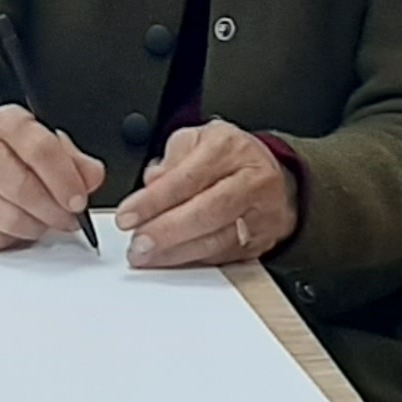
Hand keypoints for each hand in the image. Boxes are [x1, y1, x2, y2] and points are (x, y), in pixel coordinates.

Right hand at [0, 104, 99, 251]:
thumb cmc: (6, 149)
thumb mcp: (42, 139)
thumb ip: (72, 158)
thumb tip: (91, 178)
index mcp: (4, 122)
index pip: (40, 150)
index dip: (65, 180)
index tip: (79, 200)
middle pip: (23, 189)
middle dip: (54, 211)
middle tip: (68, 218)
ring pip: (8, 219)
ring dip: (36, 228)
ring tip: (44, 221)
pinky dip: (11, 239)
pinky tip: (18, 226)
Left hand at [114, 122, 296, 269]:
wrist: (273, 174)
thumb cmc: (229, 156)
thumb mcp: (196, 140)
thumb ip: (170, 160)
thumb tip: (151, 183)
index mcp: (228, 147)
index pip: (187, 177)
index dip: (154, 201)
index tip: (128, 216)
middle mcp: (250, 179)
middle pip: (207, 211)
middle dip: (166, 231)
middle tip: (138, 244)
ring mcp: (259, 212)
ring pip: (217, 239)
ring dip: (177, 253)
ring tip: (148, 256)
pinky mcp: (262, 240)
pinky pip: (225, 256)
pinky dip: (194, 261)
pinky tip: (172, 261)